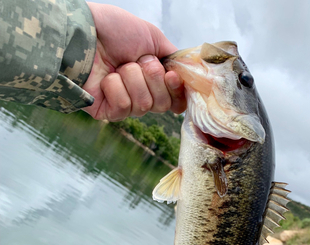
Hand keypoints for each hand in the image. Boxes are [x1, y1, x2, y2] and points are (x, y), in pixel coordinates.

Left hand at [83, 3, 185, 120]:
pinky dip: (116, 87)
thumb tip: (190, 74)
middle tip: (137, 61)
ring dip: (132, 78)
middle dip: (152, 78)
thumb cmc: (114, 31)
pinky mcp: (107, 112)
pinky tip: (105, 78)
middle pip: (162, 104)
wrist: (84, 31)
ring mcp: (124, 105)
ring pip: (144, 104)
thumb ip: (174, 58)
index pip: (175, 100)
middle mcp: (140, 94)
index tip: (171, 76)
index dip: (176, 91)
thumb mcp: (152, 37)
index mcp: (153, 80)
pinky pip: (124, 106)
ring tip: (118, 66)